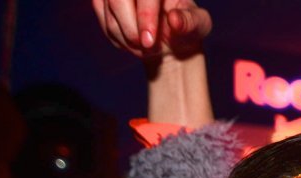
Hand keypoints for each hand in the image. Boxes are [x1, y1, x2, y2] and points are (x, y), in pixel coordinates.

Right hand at [92, 0, 210, 59]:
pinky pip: (101, 13)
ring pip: (108, 7)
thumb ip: (190, 22)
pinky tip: (133, 39)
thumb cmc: (188, 27)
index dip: (145, 15)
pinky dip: (115, 33)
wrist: (171, 37)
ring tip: (145, 46)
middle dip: (129, 27)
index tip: (149, 41)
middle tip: (145, 47)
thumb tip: (174, 19)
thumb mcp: (199, 25)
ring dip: (124, 35)